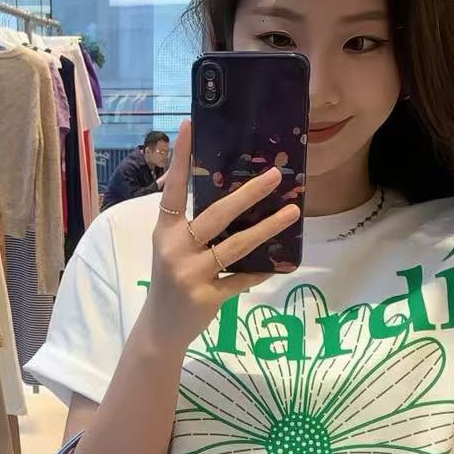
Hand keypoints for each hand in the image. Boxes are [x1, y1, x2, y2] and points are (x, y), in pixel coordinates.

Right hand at [143, 120, 299, 348]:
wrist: (160, 328)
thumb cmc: (170, 279)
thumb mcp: (171, 247)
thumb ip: (192, 224)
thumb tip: (232, 196)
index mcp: (165, 231)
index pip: (174, 188)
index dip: (181, 158)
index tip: (190, 125)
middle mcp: (175, 248)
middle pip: (217, 215)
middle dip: (248, 194)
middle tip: (275, 175)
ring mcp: (190, 274)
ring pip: (236, 246)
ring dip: (268, 228)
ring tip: (293, 212)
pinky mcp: (206, 297)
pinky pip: (242, 279)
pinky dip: (260, 270)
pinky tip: (280, 262)